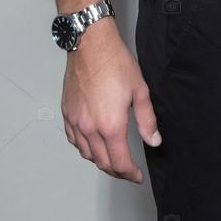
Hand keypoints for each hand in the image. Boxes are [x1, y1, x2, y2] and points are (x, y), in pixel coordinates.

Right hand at [61, 21, 160, 182]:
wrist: (91, 43)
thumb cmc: (114, 61)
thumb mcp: (139, 89)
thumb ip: (146, 119)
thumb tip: (153, 140)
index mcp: (110, 125)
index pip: (120, 162)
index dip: (130, 174)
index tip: (136, 176)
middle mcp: (90, 127)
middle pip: (102, 162)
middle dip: (116, 171)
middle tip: (127, 170)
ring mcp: (75, 121)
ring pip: (86, 154)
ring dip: (100, 160)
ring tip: (112, 158)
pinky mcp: (67, 112)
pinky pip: (73, 140)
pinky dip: (84, 147)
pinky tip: (92, 143)